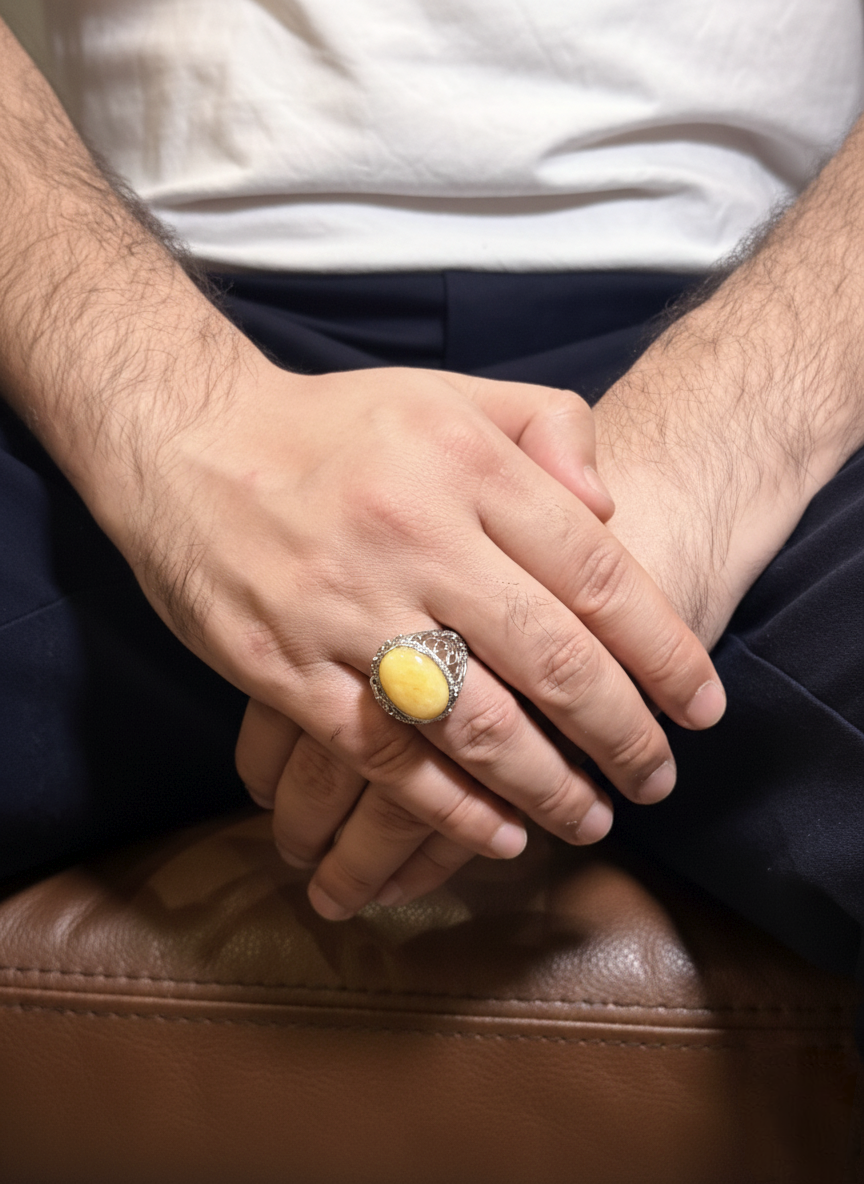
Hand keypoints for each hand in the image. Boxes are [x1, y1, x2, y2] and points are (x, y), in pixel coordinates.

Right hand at [133, 357, 718, 920]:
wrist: (188, 445)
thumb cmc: (334, 426)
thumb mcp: (450, 394)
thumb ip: (549, 430)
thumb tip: (611, 509)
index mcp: (466, 465)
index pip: (599, 572)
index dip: (664, 652)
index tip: (702, 708)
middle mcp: (414, 536)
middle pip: (551, 657)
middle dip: (623, 734)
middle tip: (659, 779)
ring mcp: (347, 610)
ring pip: (475, 722)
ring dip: (547, 787)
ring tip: (592, 819)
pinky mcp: (287, 671)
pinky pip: (386, 757)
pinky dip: (450, 809)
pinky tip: (499, 833)